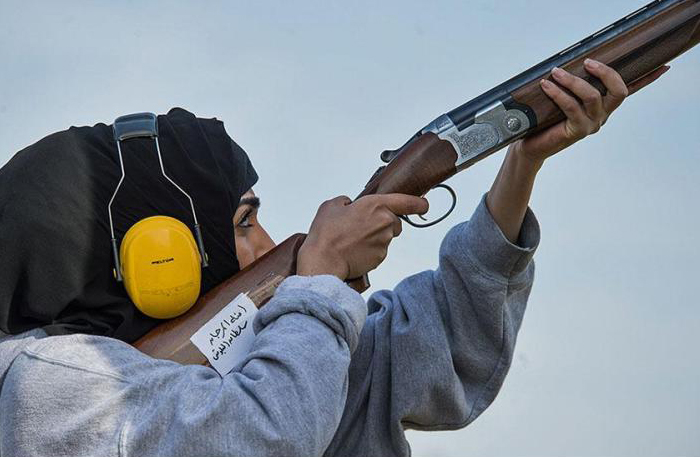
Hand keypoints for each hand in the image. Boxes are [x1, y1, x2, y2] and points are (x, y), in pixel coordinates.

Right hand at [297, 194, 428, 279]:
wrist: (324, 260)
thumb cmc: (327, 233)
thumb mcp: (331, 206)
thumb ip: (346, 202)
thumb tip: (350, 205)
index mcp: (377, 205)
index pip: (408, 202)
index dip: (418, 203)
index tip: (423, 205)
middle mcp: (386, 222)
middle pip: (394, 222)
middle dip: (382, 223)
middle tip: (361, 226)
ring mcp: (385, 242)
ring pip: (385, 237)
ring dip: (374, 237)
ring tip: (352, 240)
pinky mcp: (381, 257)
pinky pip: (379, 251)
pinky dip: (369, 251)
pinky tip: (354, 250)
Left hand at [512, 59, 669, 163]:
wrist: (532, 146)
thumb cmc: (546, 120)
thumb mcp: (562, 99)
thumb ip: (572, 85)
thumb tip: (567, 62)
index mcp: (604, 106)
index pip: (629, 90)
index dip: (647, 80)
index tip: (663, 68)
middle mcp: (602, 115)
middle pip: (618, 91)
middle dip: (606, 72)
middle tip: (587, 62)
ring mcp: (592, 124)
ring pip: (592, 96)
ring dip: (573, 81)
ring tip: (556, 72)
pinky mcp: (577, 131)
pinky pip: (571, 107)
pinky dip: (558, 93)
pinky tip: (547, 85)